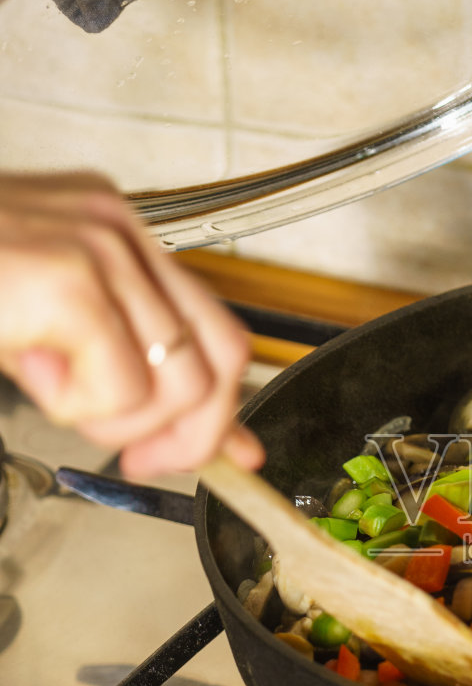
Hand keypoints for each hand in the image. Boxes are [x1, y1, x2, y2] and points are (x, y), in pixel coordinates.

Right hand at [0, 172, 263, 479]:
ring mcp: (97, 246)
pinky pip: (119, 388)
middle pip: (218, 357)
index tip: (229, 453)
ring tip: (50, 386)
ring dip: (113, 419)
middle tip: (134, 458)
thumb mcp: (40, 329)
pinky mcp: (68, 279)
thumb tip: (192, 436)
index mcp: (112, 231)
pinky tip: (27, 365)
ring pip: (174, 383)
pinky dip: (74, 404)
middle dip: (184, 433)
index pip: (216, 327)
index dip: (225, 406)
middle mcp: (116, 228)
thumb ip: (118, 368)